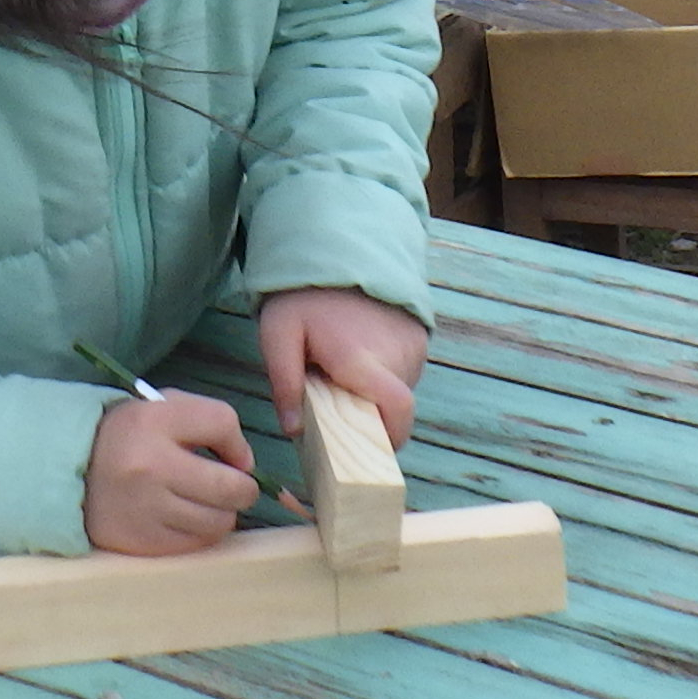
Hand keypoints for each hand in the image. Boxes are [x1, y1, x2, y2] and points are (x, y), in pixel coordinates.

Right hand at [84, 389, 256, 554]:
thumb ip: (208, 420)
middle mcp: (149, 465)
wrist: (71, 471)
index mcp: (152, 420)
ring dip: (221, 513)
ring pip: (219, 521)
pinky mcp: (142, 541)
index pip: (222, 422)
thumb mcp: (160, 409)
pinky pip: (197, 543)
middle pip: (230, 486)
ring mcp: (145, 508)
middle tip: (235, 488)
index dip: (238, 444)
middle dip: (243, 489)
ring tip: (204, 503)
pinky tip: (185, 518)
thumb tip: (245, 464)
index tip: (234, 458)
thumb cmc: (129, 437)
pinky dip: (200, 532)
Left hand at [256, 287, 426, 453]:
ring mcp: (412, 345)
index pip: (396, 410)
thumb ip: (284, 383)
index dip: (389, 438)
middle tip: (338, 407)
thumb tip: (293, 430)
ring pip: (401, 391)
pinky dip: (385, 378)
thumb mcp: (278, 334)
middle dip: (370, 418)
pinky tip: (358, 362)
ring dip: (376, 396)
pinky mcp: (419, 337)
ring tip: (344, 378)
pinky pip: (405, 372)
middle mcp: (396, 354)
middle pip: (395, 408)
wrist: (336, 247)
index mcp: (362, 358)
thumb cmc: (304, 295)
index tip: (368, 451)